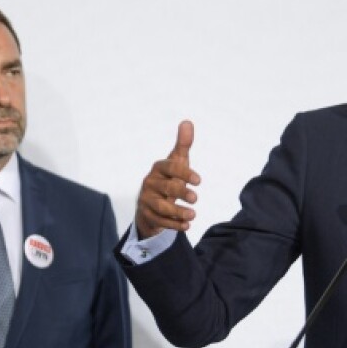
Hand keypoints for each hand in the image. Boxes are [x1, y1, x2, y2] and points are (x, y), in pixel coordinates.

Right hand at [135, 120, 200, 239]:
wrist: (150, 202)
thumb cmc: (167, 179)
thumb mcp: (176, 162)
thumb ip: (183, 145)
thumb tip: (187, 122)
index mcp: (158, 168)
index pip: (170, 167)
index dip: (184, 173)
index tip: (199, 181)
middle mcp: (150, 183)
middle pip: (166, 187)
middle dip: (181, 192)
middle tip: (196, 199)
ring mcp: (147, 200)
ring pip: (161, 207)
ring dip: (178, 212)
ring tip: (193, 215)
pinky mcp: (147, 215)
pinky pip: (159, 221)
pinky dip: (173, 225)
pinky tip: (187, 225)